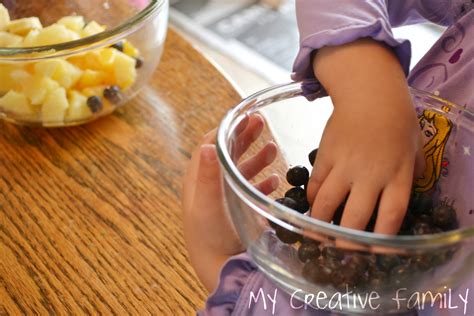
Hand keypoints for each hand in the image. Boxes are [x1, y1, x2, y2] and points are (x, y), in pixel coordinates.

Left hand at [182, 114, 278, 291]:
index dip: (226, 129)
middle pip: (228, 152)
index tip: (243, 118)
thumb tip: (206, 146)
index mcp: (199, 178)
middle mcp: (212, 184)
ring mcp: (226, 197)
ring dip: (257, 157)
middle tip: (261, 123)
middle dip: (244, 137)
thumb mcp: (207, 204)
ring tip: (273, 149)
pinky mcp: (239, 209)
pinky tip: (275, 181)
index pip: (210, 144)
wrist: (219, 265)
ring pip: (241, 169)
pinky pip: (251, 189)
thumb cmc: (209, 235)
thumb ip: (208, 175)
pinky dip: (263, 182)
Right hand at [307, 38, 423, 234]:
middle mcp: (370, 175)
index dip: (381, 242)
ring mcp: (345, 166)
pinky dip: (312, 198)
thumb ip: (414, 173)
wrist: (370, 93)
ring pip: (326, 204)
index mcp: (398, 176)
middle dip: (346, 242)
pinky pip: (315, 184)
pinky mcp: (325, 156)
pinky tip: (313, 203)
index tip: (374, 253)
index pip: (390, 217)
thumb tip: (412, 192)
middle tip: (341, 249)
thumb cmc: (398, 120)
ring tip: (319, 233)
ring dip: (320, 223)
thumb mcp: (416, 147)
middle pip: (354, 219)